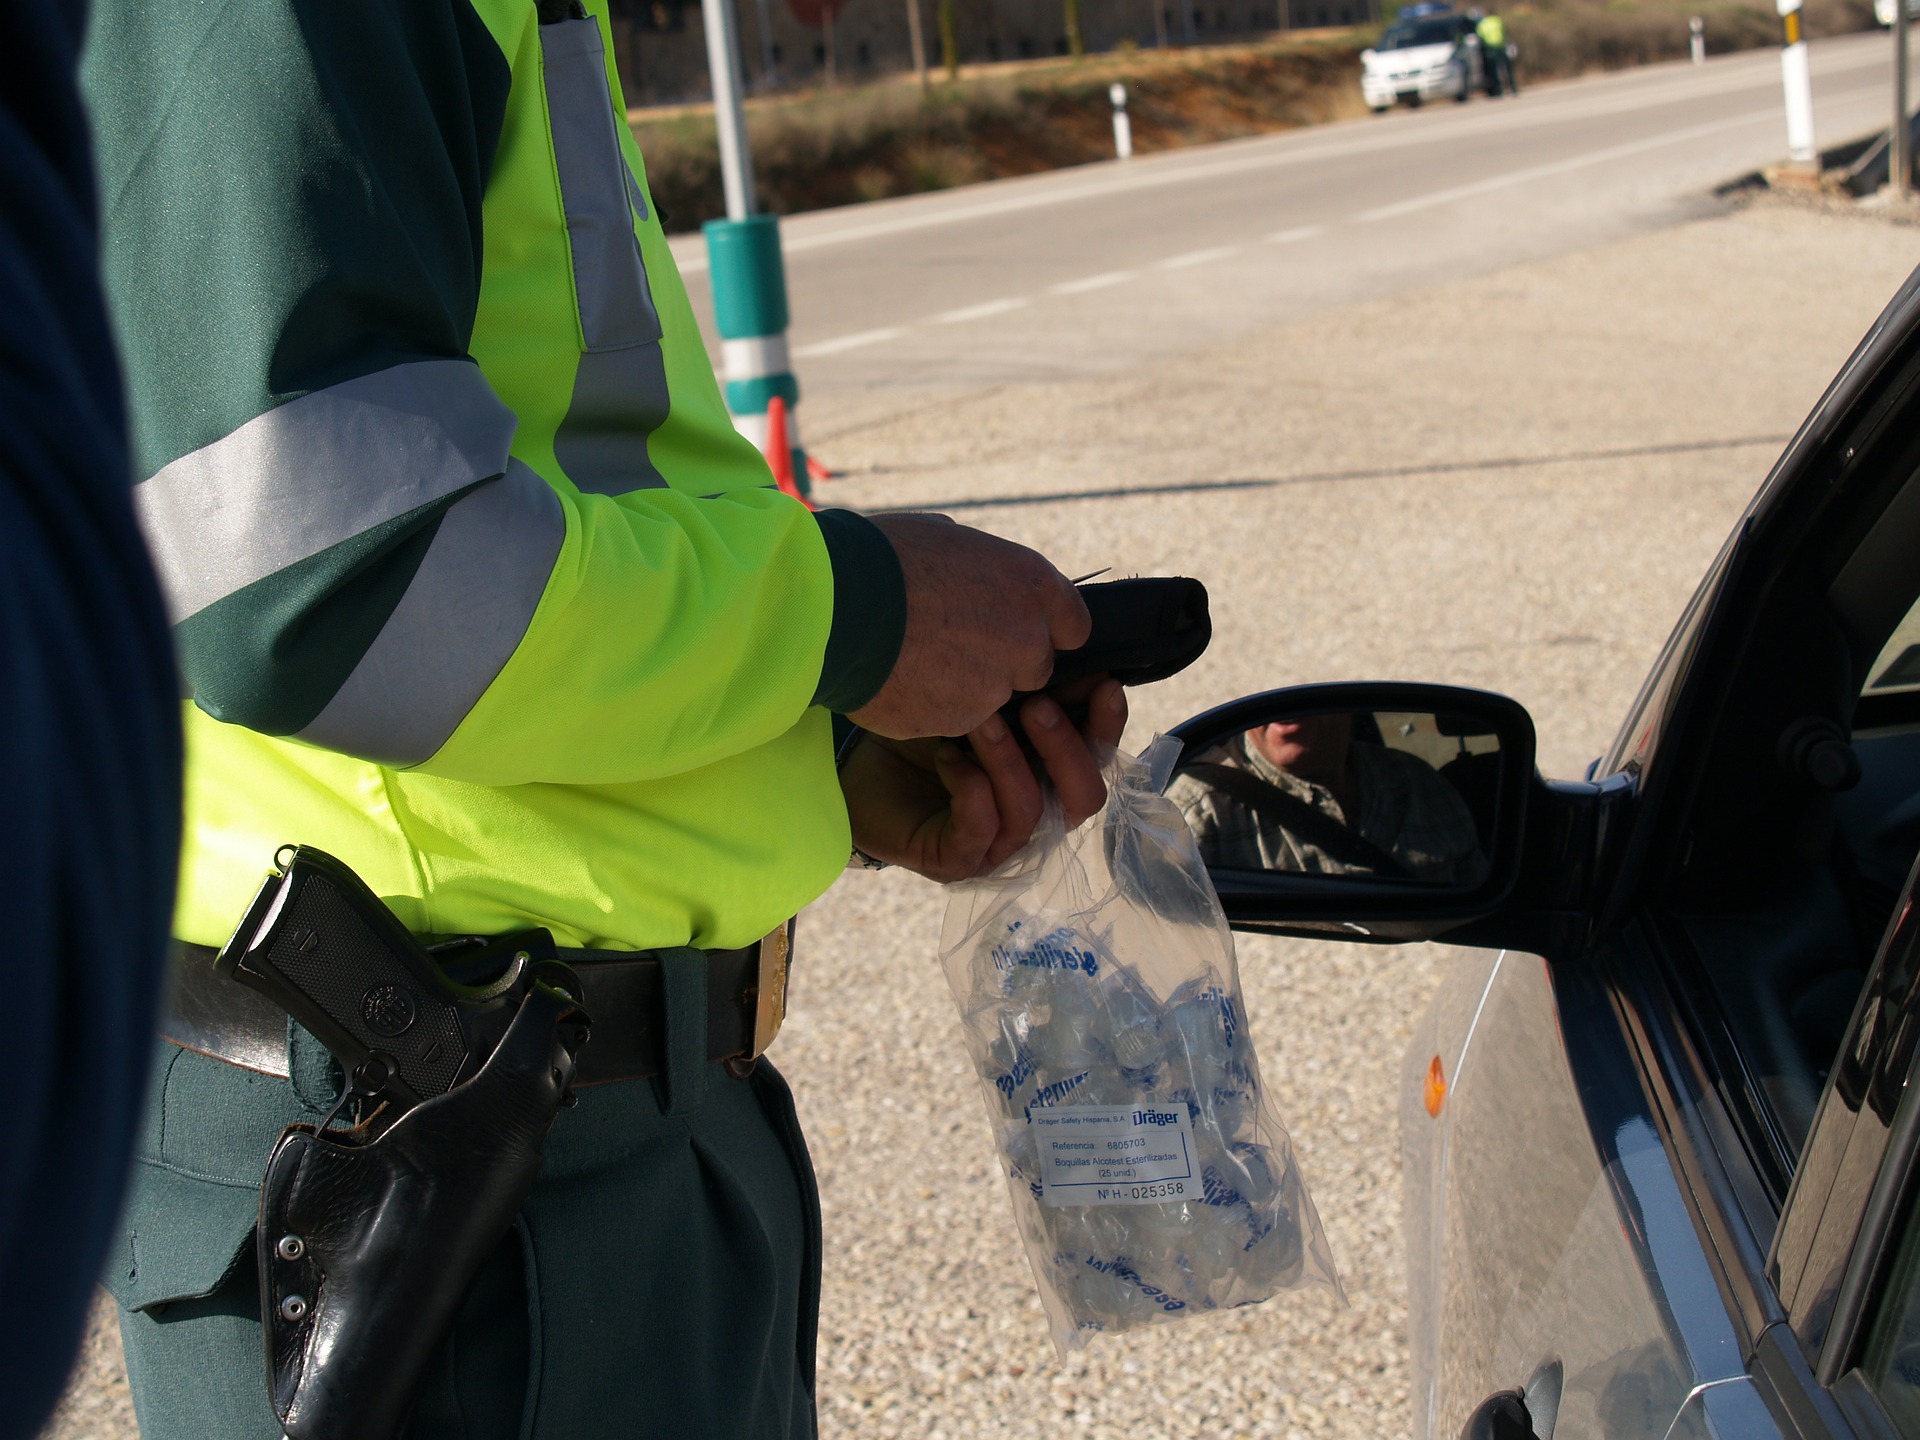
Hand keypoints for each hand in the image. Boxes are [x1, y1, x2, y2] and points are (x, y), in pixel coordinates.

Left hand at [841, 678, 1128, 881]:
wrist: (855, 760)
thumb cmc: (922, 726)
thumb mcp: (982, 698)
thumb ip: (1029, 686)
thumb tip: (1071, 647)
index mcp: (1048, 775)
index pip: (1098, 759)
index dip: (1108, 726)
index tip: (1103, 684)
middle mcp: (1033, 816)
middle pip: (1084, 799)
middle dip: (1066, 749)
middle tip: (1035, 705)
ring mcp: (995, 845)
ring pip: (1030, 813)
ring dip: (1010, 761)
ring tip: (981, 721)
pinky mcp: (955, 859)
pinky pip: (980, 829)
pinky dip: (970, 788)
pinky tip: (947, 756)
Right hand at [850, 513, 1091, 740]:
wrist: (835, 606)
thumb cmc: (884, 557)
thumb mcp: (946, 538)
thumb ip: (982, 569)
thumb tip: (979, 575)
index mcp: (1032, 585)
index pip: (1072, 624)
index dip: (1041, 627)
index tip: (1013, 627)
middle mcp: (1027, 639)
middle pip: (1034, 667)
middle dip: (1002, 661)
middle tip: (951, 644)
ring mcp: (995, 686)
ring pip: (990, 696)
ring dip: (962, 685)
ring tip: (913, 658)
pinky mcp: (960, 720)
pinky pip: (953, 716)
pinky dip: (931, 705)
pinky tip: (897, 679)